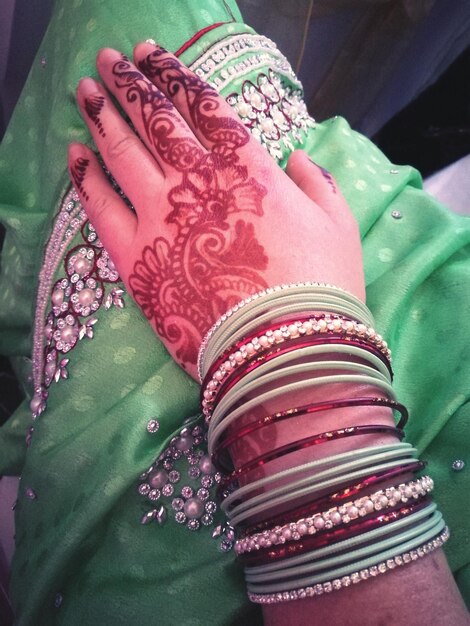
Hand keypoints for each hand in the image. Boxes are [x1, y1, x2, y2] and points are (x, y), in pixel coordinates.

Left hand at [68, 42, 363, 378]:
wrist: (282, 349)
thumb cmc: (318, 288)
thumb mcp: (337, 226)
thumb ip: (317, 184)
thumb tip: (299, 160)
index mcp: (247, 167)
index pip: (202, 106)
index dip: (174, 75)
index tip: (153, 56)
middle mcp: (198, 180)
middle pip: (155, 118)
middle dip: (131, 82)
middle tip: (111, 58)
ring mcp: (161, 217)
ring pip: (122, 151)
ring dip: (103, 114)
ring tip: (87, 90)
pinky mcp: (136, 257)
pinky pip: (100, 207)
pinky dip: (85, 177)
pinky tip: (75, 154)